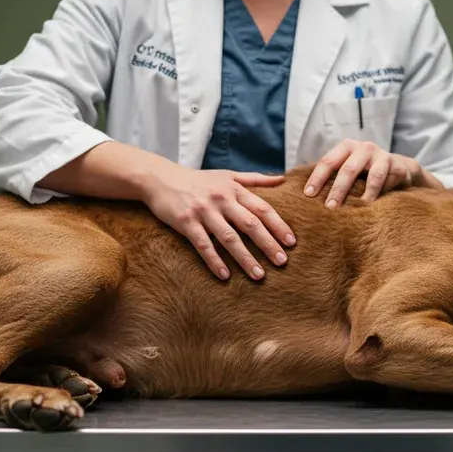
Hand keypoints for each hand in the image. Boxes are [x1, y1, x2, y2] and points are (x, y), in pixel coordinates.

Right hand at [140, 165, 294, 280]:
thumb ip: (255, 179)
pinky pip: (203, 245)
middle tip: (282, 262)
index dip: (278, 225)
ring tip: (259, 275)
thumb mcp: (227, 175)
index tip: (291, 243)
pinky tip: (224, 276)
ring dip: (245, 258)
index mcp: (234, 189)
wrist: (161, 178)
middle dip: (267, 244)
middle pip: (250, 224)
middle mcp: (221, 199)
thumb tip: (282, 180)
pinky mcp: (186, 222)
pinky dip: (214, 261)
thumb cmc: (198, 180)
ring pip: (229, 238)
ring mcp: (203, 211)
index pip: (262, 208)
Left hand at [304, 139, 442, 206]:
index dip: (317, 178)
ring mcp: (379, 154)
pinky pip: (382, 178)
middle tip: (329, 208)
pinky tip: (368, 205)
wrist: (399, 169)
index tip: (308, 195)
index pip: (327, 162)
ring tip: (350, 209)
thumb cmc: (366, 173)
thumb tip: (303, 196)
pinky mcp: (394, 163)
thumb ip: (332, 177)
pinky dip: (374, 192)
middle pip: (345, 169)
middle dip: (336, 189)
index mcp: (345, 147)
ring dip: (357, 192)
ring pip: (365, 173)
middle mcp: (362, 147)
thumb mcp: (349, 170)